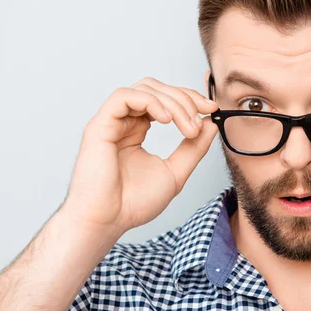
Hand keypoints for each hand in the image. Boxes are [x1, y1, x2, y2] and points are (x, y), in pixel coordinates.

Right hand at [62, 77, 219, 234]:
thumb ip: (193, 148)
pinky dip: (150, 101)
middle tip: (202, 115)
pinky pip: (124, 97)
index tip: (211, 109)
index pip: (164, 99)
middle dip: (185, 98)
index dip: (189, 99)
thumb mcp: (175, 171)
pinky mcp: (99, 125)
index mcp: (137, 129)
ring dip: (173, 101)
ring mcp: (111, 122)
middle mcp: (124, 122)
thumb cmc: (133, 202)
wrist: (108, 221)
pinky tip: (166, 119)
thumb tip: (211, 124)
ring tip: (186, 125)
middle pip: (157, 88)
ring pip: (144, 89)